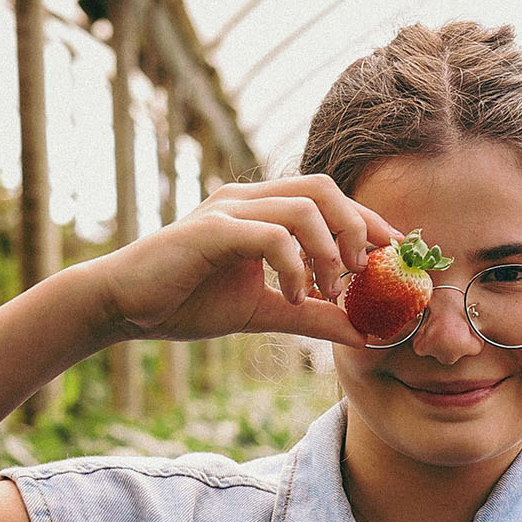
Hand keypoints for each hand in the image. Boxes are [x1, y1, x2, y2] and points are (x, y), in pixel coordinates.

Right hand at [76, 174, 398, 347]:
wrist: (124, 307)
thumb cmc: (186, 302)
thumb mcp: (263, 312)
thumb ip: (311, 316)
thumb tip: (361, 331)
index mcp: (262, 211)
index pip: (329, 200)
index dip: (369, 222)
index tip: (397, 257)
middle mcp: (248, 200)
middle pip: (324, 190)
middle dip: (358, 228)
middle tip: (367, 273)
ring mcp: (229, 210)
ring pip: (303, 207)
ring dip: (329, 250)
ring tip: (330, 290)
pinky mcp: (211, 231)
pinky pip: (271, 236)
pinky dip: (294, 266)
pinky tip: (293, 297)